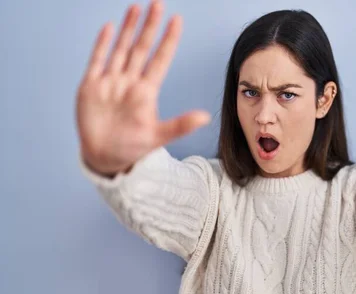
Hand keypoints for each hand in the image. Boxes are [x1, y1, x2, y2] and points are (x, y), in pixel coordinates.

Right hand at [76, 0, 210, 175]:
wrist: (105, 157)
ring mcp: (110, 82)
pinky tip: (110, 28)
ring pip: (121, 49)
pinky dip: (103, 44)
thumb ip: (180, 125)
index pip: (160, 60)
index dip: (168, 41)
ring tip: (137, 8)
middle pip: (141, 48)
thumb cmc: (132, 148)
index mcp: (146, 92)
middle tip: (158, 3)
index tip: (177, 21)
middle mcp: (129, 82)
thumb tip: (206, 117)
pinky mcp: (91, 87)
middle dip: (149, 26)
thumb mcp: (158, 137)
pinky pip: (97, 60)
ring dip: (128, 29)